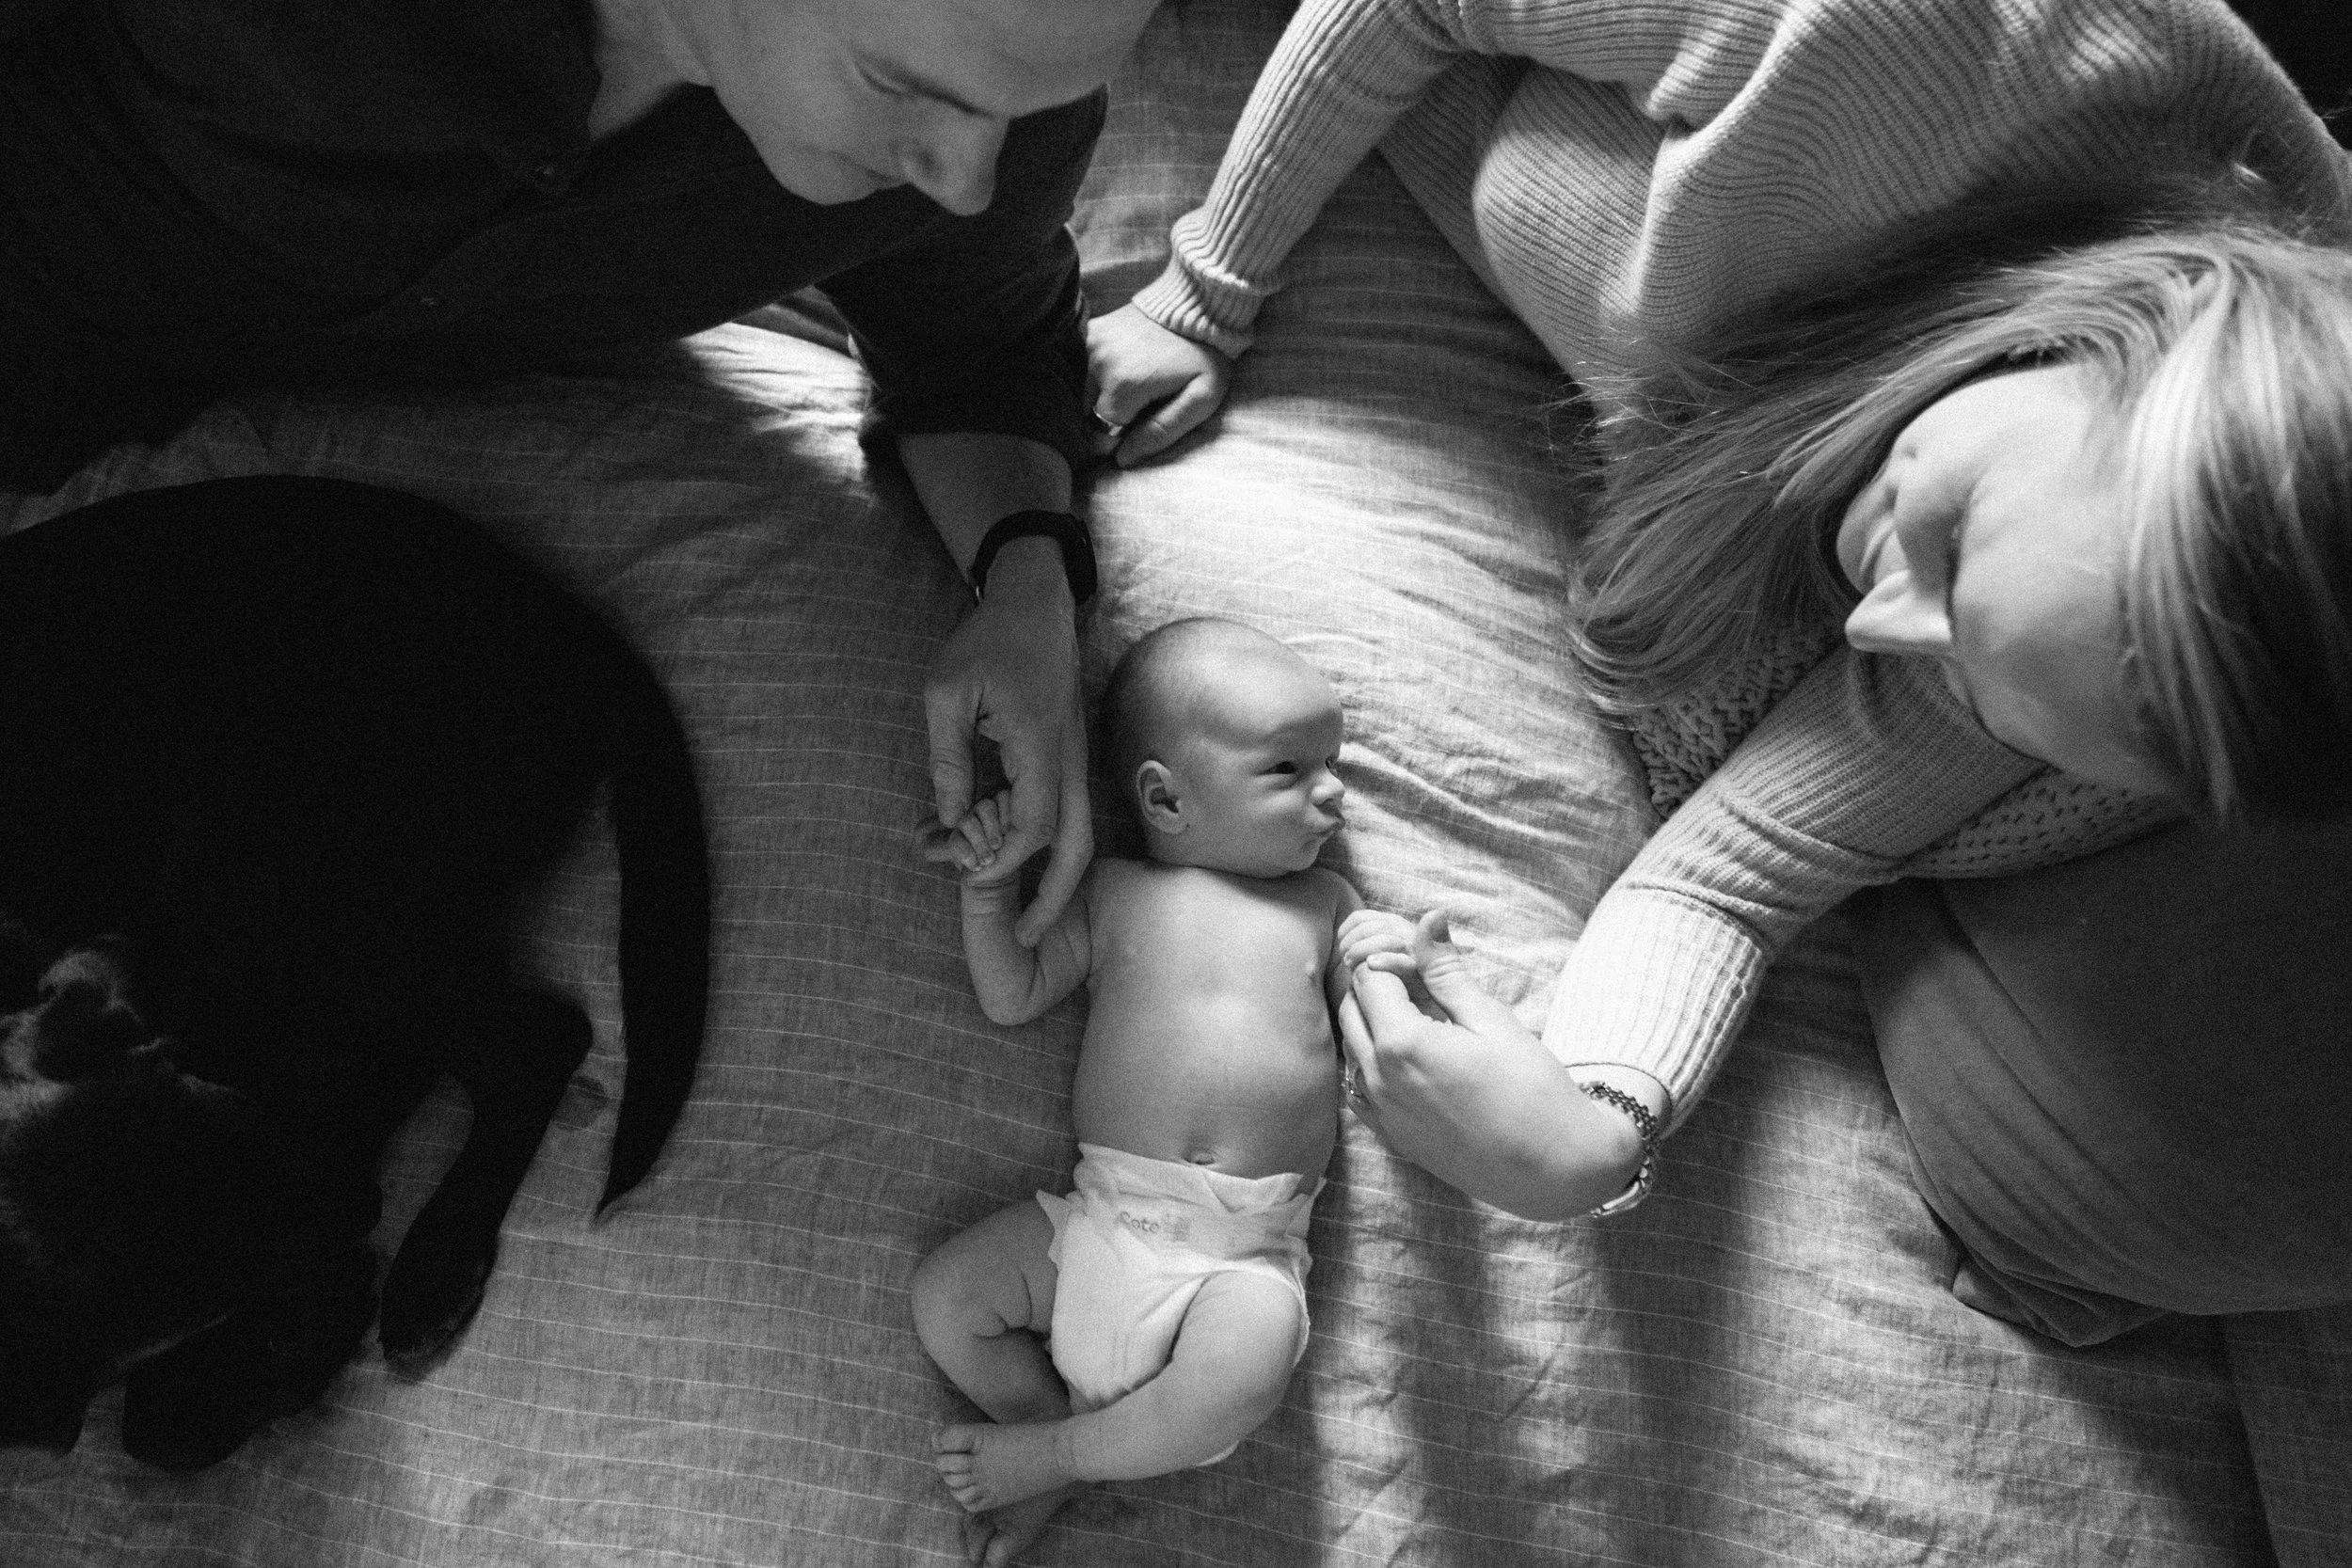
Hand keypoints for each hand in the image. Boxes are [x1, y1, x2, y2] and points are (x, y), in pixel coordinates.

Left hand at [922, 545, 1092, 941]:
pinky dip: (1039, 842)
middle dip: (1053, 897)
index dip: (1002, 861)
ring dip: (1047, 874)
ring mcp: (1074, 759)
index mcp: (1039, 744)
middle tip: (1022, 937)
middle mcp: (1068, 759)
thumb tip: (950, 818)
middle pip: (1075, 845)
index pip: (1034, 826)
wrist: (1035, 601)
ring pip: (1076, 833)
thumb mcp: (946, 692)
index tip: (967, 874)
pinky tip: (1000, 849)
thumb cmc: (989, 640)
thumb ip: (948, 758)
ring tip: (1016, 910)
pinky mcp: (1068, 757)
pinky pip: (1063, 811)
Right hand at [1086, 303, 1232, 465]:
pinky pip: (1081, 367)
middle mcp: (1097, 362)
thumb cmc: (1205, 356)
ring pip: (1082, 391)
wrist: (1201, 303)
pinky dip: (1097, 374)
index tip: (1142, 424)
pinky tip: (1125, 366)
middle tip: (1143, 402)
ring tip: (1137, 381)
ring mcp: (1089, 342)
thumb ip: (1161, 432)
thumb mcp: (1200, 400)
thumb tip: (1122, 460)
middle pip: (1088, 413)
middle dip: (1110, 416)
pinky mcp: (1088, 330)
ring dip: (1103, 395)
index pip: (1101, 434)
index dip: (1120, 437)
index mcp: (1123, 384)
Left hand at [1339, 912, 1644, 1219]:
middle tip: (1423, 984)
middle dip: (1377, 985)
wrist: (1552, 1166)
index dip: (1393, 957)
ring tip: (1422, 1019)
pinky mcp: (1390, 1136)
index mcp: (1401, 1043)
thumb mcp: (1490, 1018)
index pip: (1368, 975)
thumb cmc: (1531, 1087)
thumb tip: (1427, 918)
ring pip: (1351, 1046)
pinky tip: (1410, 1059)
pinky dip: (1371, 1062)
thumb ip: (1446, 970)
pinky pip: (1357, 1086)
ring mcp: (1380, 1113)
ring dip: (1373, 1022)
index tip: (1424, 961)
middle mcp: (1377, 1080)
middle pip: (1351, 1007)